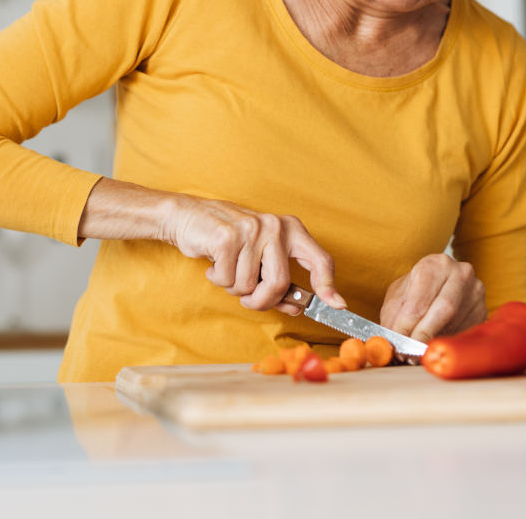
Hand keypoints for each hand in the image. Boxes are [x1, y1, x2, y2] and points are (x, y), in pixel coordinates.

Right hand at [163, 196, 345, 313]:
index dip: (328, 285)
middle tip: (248, 299)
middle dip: (262, 301)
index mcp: (290, 230)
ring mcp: (251, 229)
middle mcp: (275, 226)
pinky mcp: (227, 237)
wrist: (190, 217)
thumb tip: (297, 308)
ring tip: (228, 270)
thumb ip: (281, 282)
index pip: (319, 259)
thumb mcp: (260, 258)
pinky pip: (227, 278)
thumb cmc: (228, 242)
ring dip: (234, 288)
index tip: (336, 305)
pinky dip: (218, 279)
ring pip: (249, 286)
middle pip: (279, 284)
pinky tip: (215, 264)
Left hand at [380, 254, 485, 340]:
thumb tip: (389, 341)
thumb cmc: (415, 290)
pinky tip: (435, 345)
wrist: (440, 284)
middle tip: (408, 353)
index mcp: (436, 264)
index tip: (397, 340)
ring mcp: (475, 291)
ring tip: (417, 350)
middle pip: (444, 309)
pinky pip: (466, 330)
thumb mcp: (398, 296)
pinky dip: (448, 342)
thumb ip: (394, 316)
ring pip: (456, 322)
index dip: (407, 323)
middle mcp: (460, 273)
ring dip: (435, 340)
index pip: (420, 299)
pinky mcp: (482, 310)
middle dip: (424, 334)